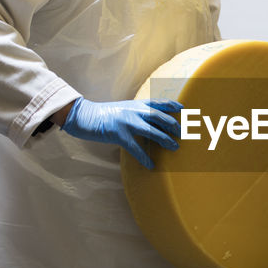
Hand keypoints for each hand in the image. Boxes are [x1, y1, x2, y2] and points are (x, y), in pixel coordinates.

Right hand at [60, 97, 183, 169]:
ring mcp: (127, 122)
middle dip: (173, 125)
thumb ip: (137, 112)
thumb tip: (151, 120)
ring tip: (175, 147)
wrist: (84, 115)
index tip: (183, 108)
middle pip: (159, 116)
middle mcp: (134, 111)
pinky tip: (151, 165)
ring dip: (165, 139)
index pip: (158, 102)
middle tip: (182, 134)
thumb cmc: (105, 114)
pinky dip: (144, 157)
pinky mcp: (118, 134)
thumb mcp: (124, 108)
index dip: (172, 104)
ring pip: (152, 131)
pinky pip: (135, 148)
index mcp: (136, 104)